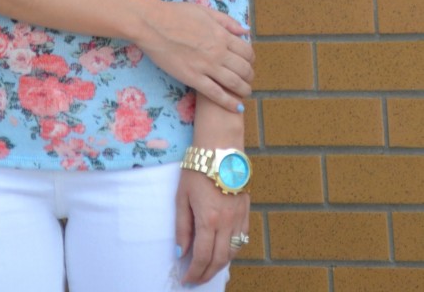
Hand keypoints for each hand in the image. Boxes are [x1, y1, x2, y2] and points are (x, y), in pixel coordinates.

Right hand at [137, 0, 253, 111]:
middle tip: (248, 79)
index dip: (251, 59)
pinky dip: (229, 102)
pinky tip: (237, 107)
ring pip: (234, 83)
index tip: (248, 62)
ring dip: (244, 89)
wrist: (152, 23)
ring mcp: (206, 66)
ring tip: (245, 92)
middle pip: (244, 69)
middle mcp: (218, 52)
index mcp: (221, 35)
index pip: (247, 51)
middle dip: (249, 75)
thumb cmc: (176, 13)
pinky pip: (216, 94)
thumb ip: (226, 21)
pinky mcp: (193, 78)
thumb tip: (245, 31)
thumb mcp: (204, 11)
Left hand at [175, 170, 249, 284]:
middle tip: (196, 280)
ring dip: (220, 265)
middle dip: (207, 274)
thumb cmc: (197, 169)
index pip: (202, 257)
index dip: (194, 272)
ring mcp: (240, 217)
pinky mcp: (246, 210)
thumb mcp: (182, 197)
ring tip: (208, 269)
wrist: (220, 148)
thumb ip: (182, 226)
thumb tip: (181, 251)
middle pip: (219, 260)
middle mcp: (227, 223)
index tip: (186, 279)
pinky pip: (242, 239)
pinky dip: (232, 250)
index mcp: (209, 219)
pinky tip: (222, 251)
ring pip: (233, 252)